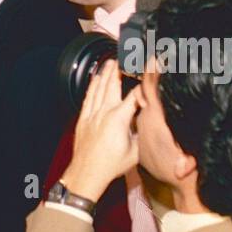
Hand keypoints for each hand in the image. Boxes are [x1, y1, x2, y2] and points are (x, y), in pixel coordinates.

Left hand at [60, 60, 140, 201]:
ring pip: (98, 89)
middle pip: (112, 85)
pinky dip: (92, 87)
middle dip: (117, 71)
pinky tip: (94, 81)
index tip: (148, 77)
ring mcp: (92, 114)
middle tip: (121, 60)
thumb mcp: (135, 150)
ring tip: (108, 64)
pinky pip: (88, 98)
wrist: (88, 172)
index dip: (142, 86)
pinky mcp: (83, 119)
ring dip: (104, 75)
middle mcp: (104, 112)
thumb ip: (140, 132)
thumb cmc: (112, 165)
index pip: (134, 96)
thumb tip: (145, 122)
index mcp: (119, 118)